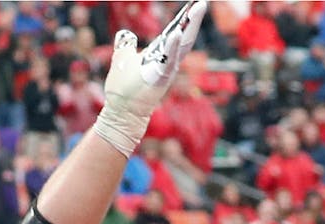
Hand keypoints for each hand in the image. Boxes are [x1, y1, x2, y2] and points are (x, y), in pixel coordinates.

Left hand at [93, 0, 206, 157]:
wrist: (121, 111)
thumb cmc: (123, 89)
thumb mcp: (123, 59)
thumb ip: (126, 46)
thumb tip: (126, 34)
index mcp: (160, 54)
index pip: (175, 32)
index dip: (184, 18)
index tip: (194, 3)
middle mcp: (167, 61)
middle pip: (184, 36)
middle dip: (193, 19)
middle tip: (202, 2)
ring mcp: (166, 70)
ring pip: (182, 46)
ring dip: (190, 27)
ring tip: (197, 9)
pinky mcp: (160, 79)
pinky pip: (168, 61)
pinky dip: (172, 47)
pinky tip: (176, 33)